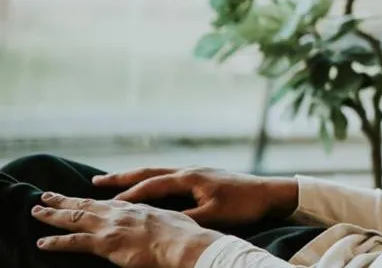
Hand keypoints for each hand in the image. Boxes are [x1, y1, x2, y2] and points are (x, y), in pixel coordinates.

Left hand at [33, 192, 221, 267]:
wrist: (183, 243)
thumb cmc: (185, 236)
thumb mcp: (175, 220)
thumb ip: (162, 218)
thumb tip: (163, 222)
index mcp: (138, 207)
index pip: (111, 202)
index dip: (95, 199)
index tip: (84, 195)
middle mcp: (121, 212)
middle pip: (87, 204)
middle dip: (65, 200)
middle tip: (46, 195)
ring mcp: (111, 226)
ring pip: (75, 217)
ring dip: (53, 215)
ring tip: (36, 211)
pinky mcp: (105, 242)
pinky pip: (74, 242)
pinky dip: (56, 242)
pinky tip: (42, 243)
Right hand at [91, 167, 297, 226]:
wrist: (270, 192)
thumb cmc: (244, 204)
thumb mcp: (214, 215)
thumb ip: (186, 220)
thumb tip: (160, 226)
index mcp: (189, 178)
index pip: (151, 187)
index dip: (127, 196)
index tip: (102, 205)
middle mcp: (189, 171)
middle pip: (149, 173)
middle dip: (122, 178)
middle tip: (95, 181)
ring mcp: (197, 172)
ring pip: (158, 173)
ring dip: (135, 178)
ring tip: (113, 183)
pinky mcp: (203, 177)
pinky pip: (169, 178)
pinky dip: (152, 181)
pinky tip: (147, 188)